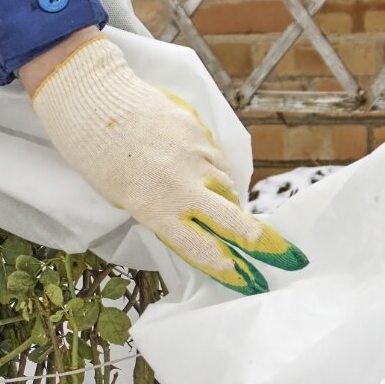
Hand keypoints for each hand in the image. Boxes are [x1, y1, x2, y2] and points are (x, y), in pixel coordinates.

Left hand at [27, 35, 307, 294]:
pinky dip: (214, 170)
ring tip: (212, 200)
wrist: (95, 99)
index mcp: (155, 209)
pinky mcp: (201, 132)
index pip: (202, 249)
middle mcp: (181, 185)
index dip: (230, 270)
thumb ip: (162, 212)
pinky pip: (218, 160)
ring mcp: (196, 156)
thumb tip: (197, 222)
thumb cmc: (97, 156)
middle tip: (289, 257)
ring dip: (228, 199)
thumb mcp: (124, 197)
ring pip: (228, 187)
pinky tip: (197, 167)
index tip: (251, 284)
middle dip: (265, 242)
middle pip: (235, 220)